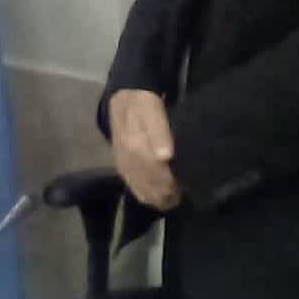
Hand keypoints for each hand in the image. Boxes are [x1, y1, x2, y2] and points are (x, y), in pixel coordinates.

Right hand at [108, 89, 180, 209]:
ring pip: (136, 182)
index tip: (181, 191)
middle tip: (178, 200)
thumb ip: (159, 132)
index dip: (167, 183)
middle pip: (146, 179)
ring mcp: (121, 158)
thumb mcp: (153, 109)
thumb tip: (165, 157)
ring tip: (167, 202)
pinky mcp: (118, 160)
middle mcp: (126, 153)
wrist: (123, 96)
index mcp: (135, 141)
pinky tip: (150, 197)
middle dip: (162, 192)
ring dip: (152, 195)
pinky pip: (128, 180)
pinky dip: (140, 191)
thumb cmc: (144, 103)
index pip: (154, 169)